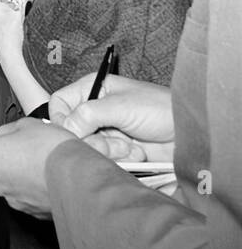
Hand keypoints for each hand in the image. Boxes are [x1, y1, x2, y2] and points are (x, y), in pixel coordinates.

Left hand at [0, 117, 75, 216]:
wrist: (83, 182)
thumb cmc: (54, 150)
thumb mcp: (27, 126)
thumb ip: (7, 132)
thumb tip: (3, 138)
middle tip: (20, 144)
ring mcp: (12, 199)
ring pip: (7, 180)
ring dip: (17, 170)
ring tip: (41, 158)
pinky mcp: (30, 212)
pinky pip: (24, 193)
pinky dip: (31, 184)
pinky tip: (49, 175)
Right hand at [48, 73, 174, 163]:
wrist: (189, 134)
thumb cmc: (159, 108)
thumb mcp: (120, 106)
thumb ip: (86, 115)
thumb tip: (64, 129)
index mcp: (93, 89)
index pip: (60, 102)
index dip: (60, 118)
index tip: (71, 132)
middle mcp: (96, 110)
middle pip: (73, 130)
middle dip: (91, 139)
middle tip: (111, 140)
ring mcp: (107, 130)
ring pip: (89, 147)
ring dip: (109, 151)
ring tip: (129, 147)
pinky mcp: (118, 149)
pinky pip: (105, 159)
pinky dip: (119, 159)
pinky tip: (136, 153)